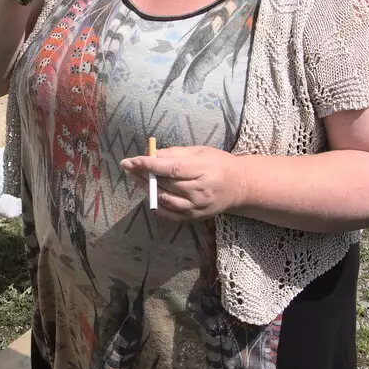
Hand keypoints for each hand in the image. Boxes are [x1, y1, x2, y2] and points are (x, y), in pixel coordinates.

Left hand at [120, 146, 250, 221]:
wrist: (240, 186)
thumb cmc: (219, 163)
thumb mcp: (200, 151)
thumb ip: (175, 153)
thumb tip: (151, 154)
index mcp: (203, 170)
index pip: (171, 169)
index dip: (149, 165)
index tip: (131, 160)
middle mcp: (199, 191)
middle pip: (165, 184)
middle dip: (143, 175)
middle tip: (128, 167)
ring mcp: (197, 207)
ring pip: (164, 199)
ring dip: (147, 189)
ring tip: (137, 179)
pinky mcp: (195, 217)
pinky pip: (169, 214)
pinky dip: (156, 204)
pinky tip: (150, 194)